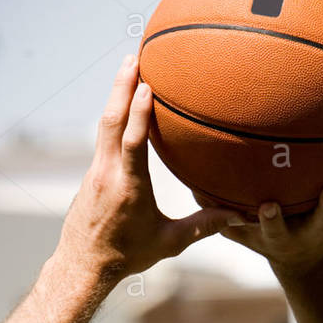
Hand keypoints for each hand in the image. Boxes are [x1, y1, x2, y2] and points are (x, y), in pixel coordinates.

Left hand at [57, 55, 237, 282]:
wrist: (84, 265)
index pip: (132, 142)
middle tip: (133, 57)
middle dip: (121, 86)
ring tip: (128, 69)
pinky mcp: (90, 174)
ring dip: (115, 95)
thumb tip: (238, 216)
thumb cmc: (128, 255)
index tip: (147, 85)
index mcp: (129, 188)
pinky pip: (102, 138)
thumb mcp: (169, 243)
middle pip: (111, 121)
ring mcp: (95, 172)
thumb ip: (203, 226)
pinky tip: (121, 104)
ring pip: (103, 126)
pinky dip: (112, 116)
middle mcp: (107, 174)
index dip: (138, 111)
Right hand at [220, 140, 322, 281]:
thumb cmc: (263, 237)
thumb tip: (187, 182)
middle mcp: (312, 230)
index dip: (271, 220)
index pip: (274, 230)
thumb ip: (214, 212)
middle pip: (322, 221)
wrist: (304, 261)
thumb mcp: (238, 232)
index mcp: (281, 236)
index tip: (266, 206)